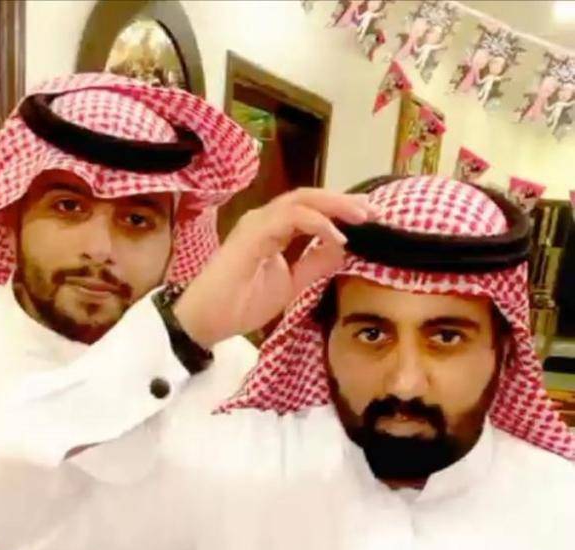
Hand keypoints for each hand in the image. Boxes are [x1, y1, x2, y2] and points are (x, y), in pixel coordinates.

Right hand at [174, 187, 373, 347]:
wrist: (206, 320)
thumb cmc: (240, 304)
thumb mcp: (290, 285)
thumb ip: (314, 265)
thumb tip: (342, 250)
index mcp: (274, 229)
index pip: (312, 210)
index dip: (341, 211)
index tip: (370, 220)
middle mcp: (266, 219)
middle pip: (310, 197)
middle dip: (344, 202)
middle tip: (374, 211)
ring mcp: (257, 224)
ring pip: (302, 200)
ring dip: (335, 207)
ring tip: (361, 218)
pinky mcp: (251, 234)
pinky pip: (289, 219)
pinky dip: (316, 224)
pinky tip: (336, 236)